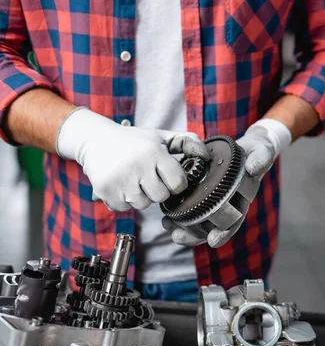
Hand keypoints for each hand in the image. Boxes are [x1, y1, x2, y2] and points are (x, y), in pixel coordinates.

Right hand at [56, 107, 208, 211]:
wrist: (96, 140)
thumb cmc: (134, 141)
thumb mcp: (160, 137)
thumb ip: (185, 143)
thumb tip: (207, 155)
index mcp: (155, 152)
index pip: (178, 183)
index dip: (175, 183)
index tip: (167, 177)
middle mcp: (138, 165)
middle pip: (161, 197)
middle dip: (157, 190)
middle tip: (147, 178)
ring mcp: (120, 179)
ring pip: (143, 205)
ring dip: (140, 197)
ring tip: (133, 181)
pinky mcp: (105, 189)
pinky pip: (124, 208)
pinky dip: (123, 201)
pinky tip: (120, 185)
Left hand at [163, 118, 291, 247]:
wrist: (249, 148)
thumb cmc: (258, 152)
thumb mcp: (262, 152)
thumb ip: (261, 158)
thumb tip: (253, 168)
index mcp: (242, 200)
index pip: (234, 221)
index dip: (224, 232)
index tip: (213, 241)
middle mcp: (227, 204)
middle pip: (211, 226)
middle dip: (195, 235)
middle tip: (178, 237)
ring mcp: (214, 199)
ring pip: (198, 220)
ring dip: (183, 227)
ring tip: (167, 226)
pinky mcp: (203, 191)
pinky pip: (190, 206)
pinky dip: (177, 213)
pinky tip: (165, 215)